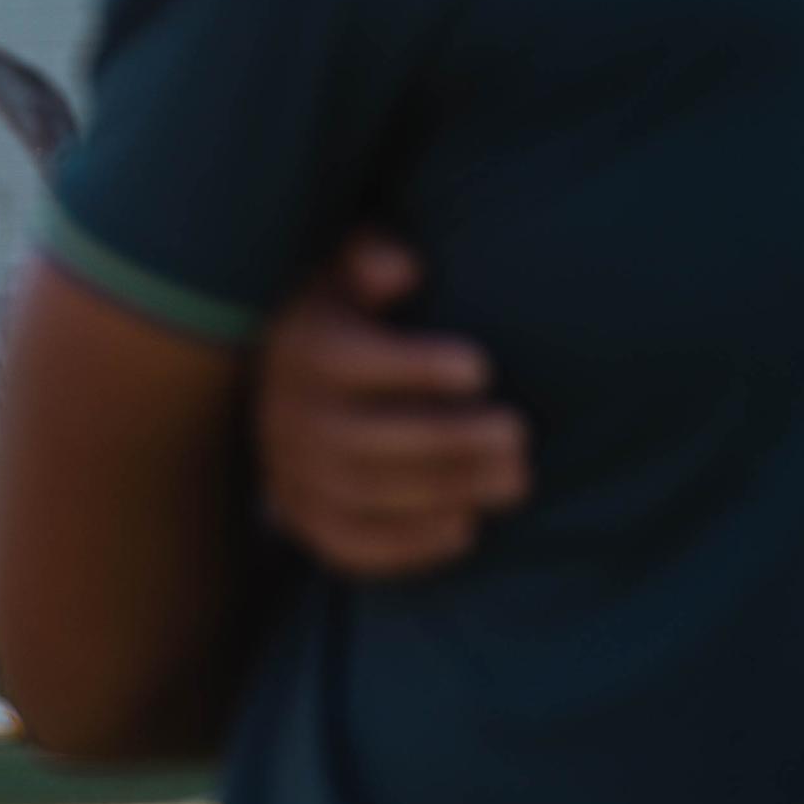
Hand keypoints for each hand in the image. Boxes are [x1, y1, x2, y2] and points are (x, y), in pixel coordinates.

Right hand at [258, 230, 526, 578]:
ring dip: (445, 492)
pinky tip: (466, 529)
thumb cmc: (347, 310)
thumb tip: (403, 271)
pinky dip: (407, 547)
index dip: (414, 369)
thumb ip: (371, 255)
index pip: (347, 362)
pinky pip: (348, 545)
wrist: (283, 378)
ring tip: (516, 481)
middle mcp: (286, 416)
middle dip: (448, 442)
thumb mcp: (346, 267)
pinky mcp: (304, 517)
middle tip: (520, 434)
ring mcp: (291, 473)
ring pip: (363, 495)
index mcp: (303, 350)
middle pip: (363, 440)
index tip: (483, 368)